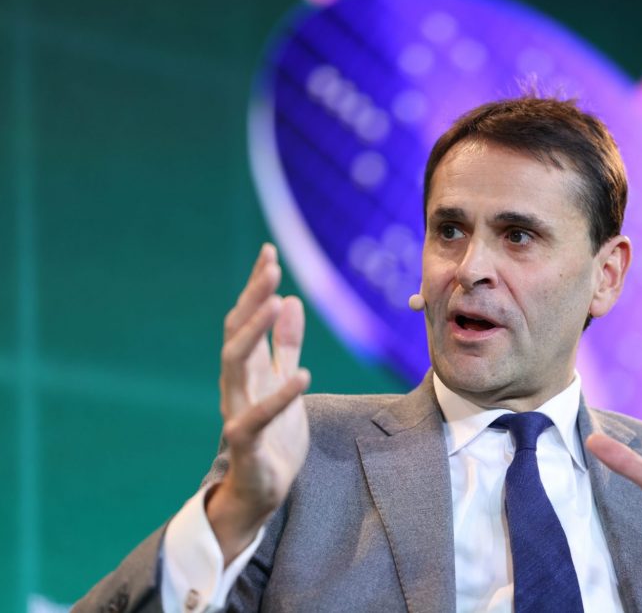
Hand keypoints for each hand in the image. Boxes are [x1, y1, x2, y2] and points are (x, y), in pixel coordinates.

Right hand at [207, 243, 310, 563]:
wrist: (261, 491)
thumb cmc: (273, 437)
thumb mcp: (285, 382)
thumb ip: (287, 346)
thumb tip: (292, 300)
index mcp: (246, 370)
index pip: (246, 320)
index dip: (256, 288)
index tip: (269, 254)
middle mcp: (235, 385)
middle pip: (236, 332)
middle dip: (252, 298)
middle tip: (270, 266)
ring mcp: (236, 411)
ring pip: (234, 363)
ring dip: (254, 330)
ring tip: (277, 299)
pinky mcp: (246, 443)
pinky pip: (258, 416)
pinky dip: (279, 396)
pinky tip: (303, 376)